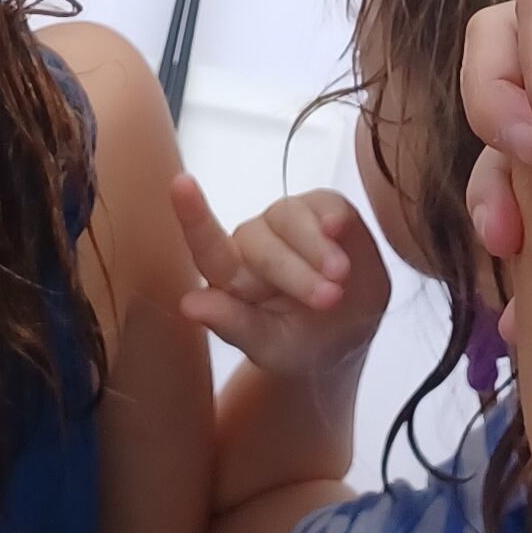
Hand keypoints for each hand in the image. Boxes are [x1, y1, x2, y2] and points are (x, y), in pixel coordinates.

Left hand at [173, 179, 391, 379]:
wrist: (351, 331)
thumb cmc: (301, 342)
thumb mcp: (272, 347)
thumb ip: (234, 325)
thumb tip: (188, 304)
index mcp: (231, 277)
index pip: (208, 248)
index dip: (194, 217)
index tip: (180, 184)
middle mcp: (253, 242)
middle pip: (262, 244)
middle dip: (296, 274)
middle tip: (328, 300)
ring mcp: (288, 220)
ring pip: (292, 218)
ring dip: (317, 249)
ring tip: (340, 278)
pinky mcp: (325, 208)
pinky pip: (325, 204)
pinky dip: (332, 217)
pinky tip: (340, 231)